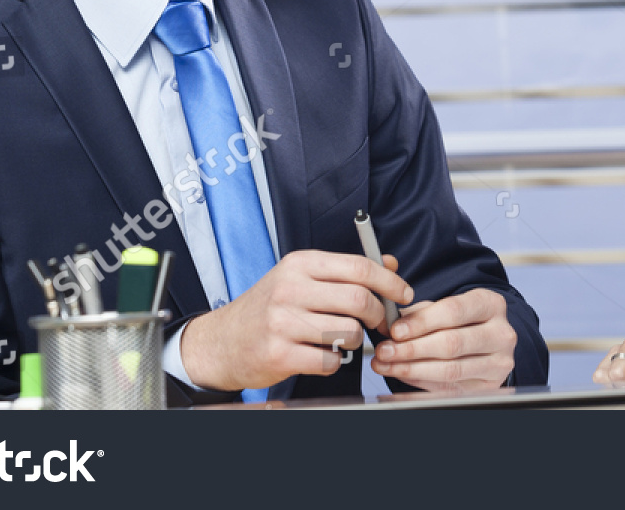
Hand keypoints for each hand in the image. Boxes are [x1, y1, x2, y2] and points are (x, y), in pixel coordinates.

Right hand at [180, 250, 412, 391]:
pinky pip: (329, 360)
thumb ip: (345, 270)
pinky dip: (334, 361)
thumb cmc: (267, 308)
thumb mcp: (301, 277)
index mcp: (300, 264)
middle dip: (379, 315)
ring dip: (355, 340)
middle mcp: (290, 289)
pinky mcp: (279, 353)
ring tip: (341, 339)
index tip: (403, 294)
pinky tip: (321, 354)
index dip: (389, 282)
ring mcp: (283, 322)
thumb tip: (390, 263)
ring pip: (349, 332)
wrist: (221, 342)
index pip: (358, 267)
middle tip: (380, 323)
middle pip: (359, 300)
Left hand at [369, 288, 515, 391]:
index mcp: (491, 304)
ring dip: (412, 369)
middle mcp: (501, 333)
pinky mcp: (490, 385)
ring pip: (450, 369)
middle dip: (412, 349)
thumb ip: (422, 312)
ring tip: (387, 364)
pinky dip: (421, 382)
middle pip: (451, 343)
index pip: (453, 311)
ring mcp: (499, 362)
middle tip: (385, 351)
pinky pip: (450, 387)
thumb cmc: (465, 320)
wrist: (490, 338)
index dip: (421, 322)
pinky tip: (403, 375)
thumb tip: (391, 324)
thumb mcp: (449, 306)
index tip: (395, 330)